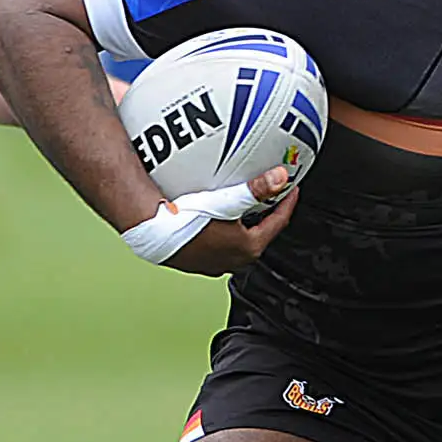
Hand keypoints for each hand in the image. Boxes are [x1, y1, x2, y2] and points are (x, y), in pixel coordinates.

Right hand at [162, 165, 300, 275]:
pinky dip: (226, 232)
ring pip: (241, 241)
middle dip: (267, 214)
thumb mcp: (226, 201)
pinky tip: (217, 219)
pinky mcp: (200, 262)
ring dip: (245, 224)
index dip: (286, 203)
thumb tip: (280, 177)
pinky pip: (221, 245)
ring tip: (245, 205)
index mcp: (248, 249)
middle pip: (261, 233)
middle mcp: (235, 261)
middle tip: (270, 196)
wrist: (151, 229)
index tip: (291, 190)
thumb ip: (256, 189)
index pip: (278, 223)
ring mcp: (217, 264)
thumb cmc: (185, 219)